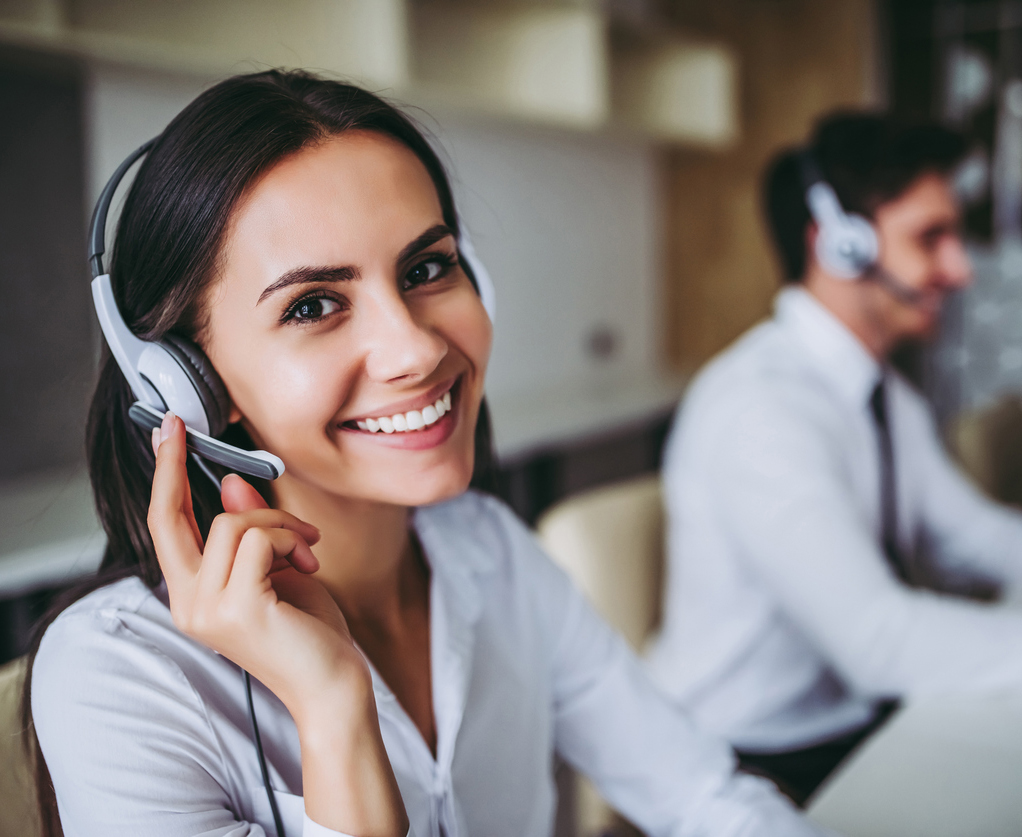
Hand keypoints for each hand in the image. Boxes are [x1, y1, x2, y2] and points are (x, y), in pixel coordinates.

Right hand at [147, 412, 366, 713]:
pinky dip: (291, 538)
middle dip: (174, 466)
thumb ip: (250, 532)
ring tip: (307, 550)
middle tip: (180, 427)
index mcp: (193, 596)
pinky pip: (260, 538)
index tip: (166, 433)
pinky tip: (308, 565)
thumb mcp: (278, 569)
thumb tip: (230, 484)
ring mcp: (207, 610)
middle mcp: (188, 605)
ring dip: (281, 523)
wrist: (334, 684)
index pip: (165, 529)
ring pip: (233, 522)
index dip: (163, 478)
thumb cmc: (309, 631)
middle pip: (169, 518)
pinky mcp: (237, 609)